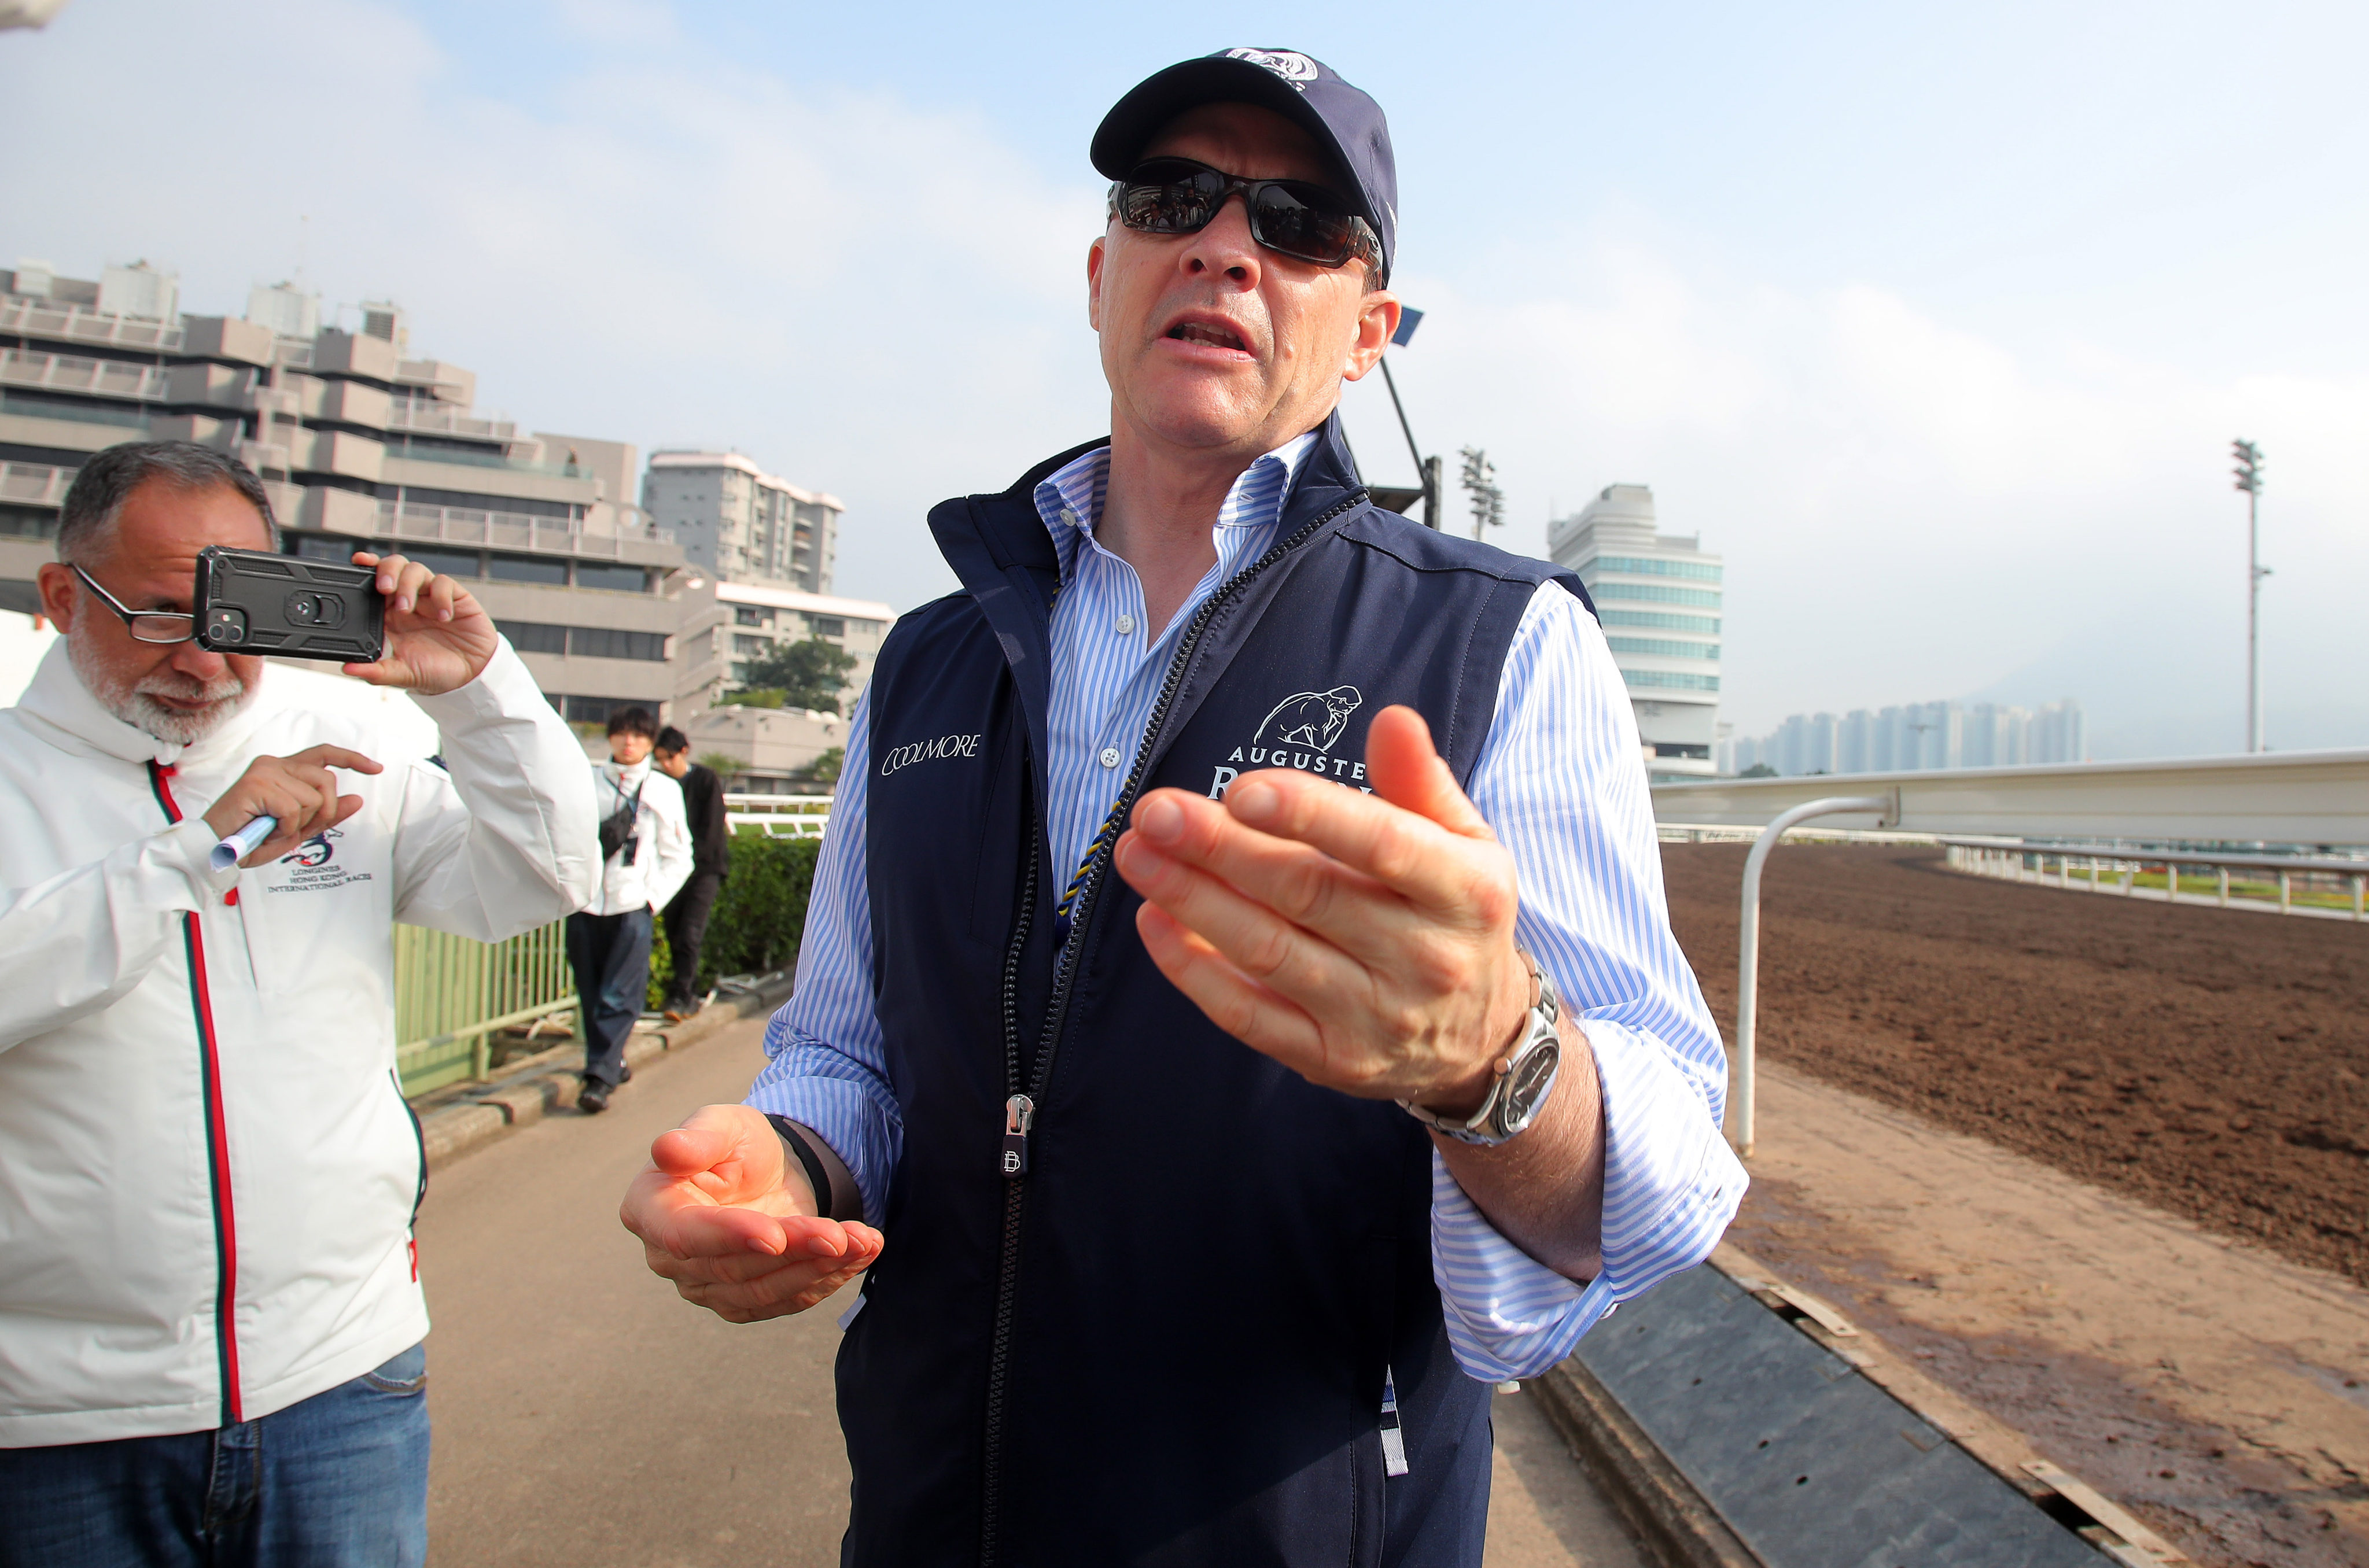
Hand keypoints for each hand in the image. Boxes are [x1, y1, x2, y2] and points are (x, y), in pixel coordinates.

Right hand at [201, 744, 382, 865]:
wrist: (215, 850)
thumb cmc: (252, 839)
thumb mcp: (298, 829)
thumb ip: (326, 813)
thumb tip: (357, 798)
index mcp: (284, 769)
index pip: (324, 754)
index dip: (352, 759)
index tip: (376, 768)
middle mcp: (274, 764)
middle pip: (327, 781)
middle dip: (322, 812)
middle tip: (294, 829)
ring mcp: (265, 771)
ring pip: (313, 798)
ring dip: (299, 824)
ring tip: (273, 829)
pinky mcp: (255, 784)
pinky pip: (294, 810)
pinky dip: (284, 829)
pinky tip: (265, 831)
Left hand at [339, 551, 499, 695]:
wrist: (471, 676)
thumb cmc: (434, 672)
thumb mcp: (402, 675)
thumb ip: (376, 672)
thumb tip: (348, 668)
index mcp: (390, 614)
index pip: (374, 582)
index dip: (366, 566)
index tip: (357, 562)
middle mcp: (409, 600)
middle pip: (394, 566)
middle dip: (387, 571)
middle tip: (384, 588)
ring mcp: (430, 597)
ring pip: (415, 569)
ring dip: (408, 585)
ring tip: (408, 608)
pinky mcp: (455, 597)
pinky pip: (444, 583)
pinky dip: (441, 596)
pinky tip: (444, 617)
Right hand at [621, 1105, 882, 1322]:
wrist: (765, 1171)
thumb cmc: (734, 1143)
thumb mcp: (723, 1124)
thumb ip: (698, 1137)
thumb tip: (667, 1149)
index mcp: (649, 1209)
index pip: (684, 1235)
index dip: (729, 1237)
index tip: (776, 1235)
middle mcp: (668, 1257)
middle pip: (732, 1267)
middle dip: (794, 1250)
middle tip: (842, 1235)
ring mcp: (703, 1286)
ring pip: (763, 1290)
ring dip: (818, 1269)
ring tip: (864, 1241)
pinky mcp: (740, 1301)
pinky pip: (784, 1301)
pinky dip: (827, 1280)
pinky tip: (861, 1254)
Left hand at [1112, 705, 1529, 1115]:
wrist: (1479, 1039)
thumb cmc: (1454, 916)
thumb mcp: (1464, 843)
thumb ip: (1420, 781)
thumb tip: (1390, 719)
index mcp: (1465, 890)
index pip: (1383, 844)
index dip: (1311, 815)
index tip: (1242, 790)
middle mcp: (1425, 958)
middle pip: (1308, 894)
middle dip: (1222, 849)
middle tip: (1156, 811)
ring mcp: (1374, 1016)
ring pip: (1268, 952)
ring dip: (1192, 900)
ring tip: (1138, 853)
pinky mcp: (1329, 1059)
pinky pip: (1248, 1015)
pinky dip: (1193, 969)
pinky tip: (1154, 921)